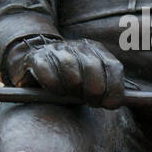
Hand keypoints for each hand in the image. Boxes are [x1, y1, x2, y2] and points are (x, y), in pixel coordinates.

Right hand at [4, 36, 125, 108]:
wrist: (35, 61)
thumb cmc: (69, 77)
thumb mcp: (91, 80)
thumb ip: (106, 88)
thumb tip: (116, 103)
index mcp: (96, 49)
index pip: (113, 67)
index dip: (114, 88)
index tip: (110, 105)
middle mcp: (78, 46)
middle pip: (93, 69)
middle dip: (94, 92)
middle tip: (90, 102)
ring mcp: (58, 50)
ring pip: (73, 76)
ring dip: (73, 91)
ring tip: (70, 94)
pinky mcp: (38, 58)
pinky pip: (49, 77)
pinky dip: (54, 88)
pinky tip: (55, 91)